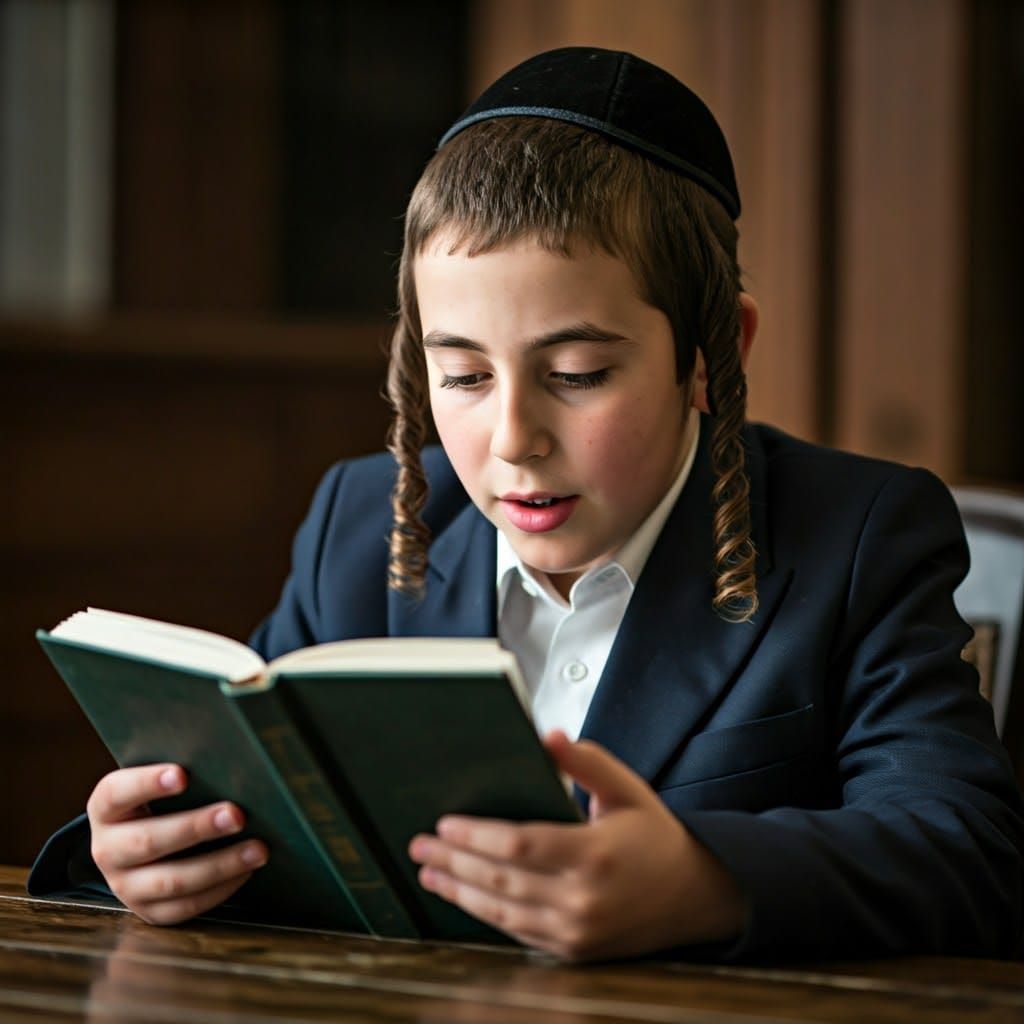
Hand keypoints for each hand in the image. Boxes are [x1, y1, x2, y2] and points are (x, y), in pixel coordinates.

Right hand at [87, 764, 267, 924]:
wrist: (143, 840)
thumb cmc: (163, 800)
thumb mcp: (161, 783)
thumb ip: (182, 774)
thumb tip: (230, 765)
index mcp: (106, 808)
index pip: (117, 793)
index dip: (147, 784)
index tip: (182, 774)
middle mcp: (107, 849)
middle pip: (148, 841)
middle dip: (196, 827)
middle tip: (236, 815)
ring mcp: (125, 886)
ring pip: (171, 880)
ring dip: (219, 865)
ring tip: (257, 848)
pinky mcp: (148, 911)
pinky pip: (184, 906)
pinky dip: (219, 889)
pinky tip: (246, 870)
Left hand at [408, 731, 745, 960]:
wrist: (694, 895)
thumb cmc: (655, 836)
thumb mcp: (627, 788)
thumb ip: (586, 762)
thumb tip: (547, 736)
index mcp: (595, 854)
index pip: (520, 845)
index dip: (477, 836)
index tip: (445, 822)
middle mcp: (584, 899)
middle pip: (500, 880)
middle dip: (453, 859)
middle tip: (420, 843)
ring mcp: (577, 931)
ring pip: (501, 911)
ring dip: (458, 891)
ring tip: (429, 869)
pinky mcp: (573, 950)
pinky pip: (517, 931)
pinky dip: (484, 913)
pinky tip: (462, 896)